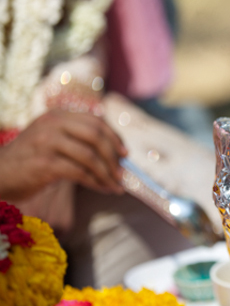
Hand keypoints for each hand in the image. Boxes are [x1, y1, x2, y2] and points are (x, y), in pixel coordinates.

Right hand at [0, 110, 126, 200]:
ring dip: (107, 173)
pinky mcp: (45, 163)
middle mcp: (53, 124)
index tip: (125, 153)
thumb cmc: (28, 161)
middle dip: (114, 156)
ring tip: (116, 185)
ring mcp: (48, 142)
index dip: (114, 137)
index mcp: (57, 116)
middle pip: (96, 136)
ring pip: (90, 156)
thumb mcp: (51, 141)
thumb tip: (114, 156)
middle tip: (123, 173)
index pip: (95, 121)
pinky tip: (102, 189)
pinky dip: (95, 182)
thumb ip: (76, 141)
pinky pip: (80, 172)